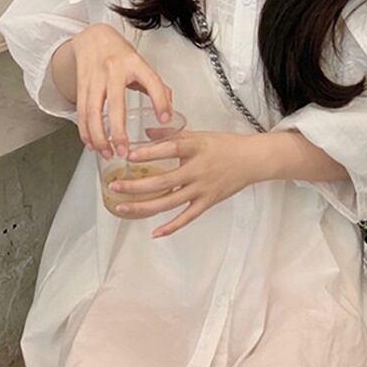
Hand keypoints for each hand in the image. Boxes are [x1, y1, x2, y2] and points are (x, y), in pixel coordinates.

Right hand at [70, 23, 172, 157]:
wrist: (92, 37)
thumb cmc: (120, 54)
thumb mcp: (142, 64)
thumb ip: (157, 87)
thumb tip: (168, 112)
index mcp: (134, 64)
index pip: (151, 82)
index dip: (160, 101)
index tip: (165, 119)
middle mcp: (113, 70)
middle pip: (115, 104)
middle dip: (118, 131)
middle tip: (124, 151)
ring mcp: (95, 78)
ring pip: (92, 111)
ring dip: (98, 136)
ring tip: (107, 153)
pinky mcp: (81, 85)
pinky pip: (81, 112)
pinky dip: (85, 131)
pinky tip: (91, 144)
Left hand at [109, 130, 260, 237]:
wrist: (252, 160)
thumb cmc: (224, 145)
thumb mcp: (198, 134)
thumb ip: (171, 135)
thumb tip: (145, 133)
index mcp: (196, 148)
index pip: (170, 149)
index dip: (149, 153)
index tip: (129, 156)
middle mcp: (198, 169)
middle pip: (163, 181)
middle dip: (136, 186)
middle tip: (114, 186)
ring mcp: (203, 188)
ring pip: (169, 202)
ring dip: (144, 206)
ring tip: (122, 207)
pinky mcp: (208, 202)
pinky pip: (187, 217)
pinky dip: (171, 227)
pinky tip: (155, 232)